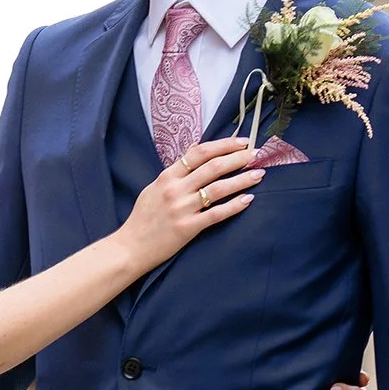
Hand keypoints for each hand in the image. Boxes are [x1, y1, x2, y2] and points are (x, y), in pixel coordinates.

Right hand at [118, 138, 261, 267]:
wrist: (130, 247)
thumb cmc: (143, 218)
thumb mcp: (154, 187)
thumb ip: (176, 170)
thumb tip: (196, 147)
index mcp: (167, 176)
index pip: (199, 153)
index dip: (223, 145)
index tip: (241, 141)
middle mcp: (175, 189)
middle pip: (212, 167)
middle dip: (238, 158)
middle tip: (256, 154)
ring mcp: (182, 208)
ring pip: (218, 188)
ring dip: (242, 179)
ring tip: (259, 174)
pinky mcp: (188, 228)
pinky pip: (216, 214)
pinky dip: (234, 206)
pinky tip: (248, 199)